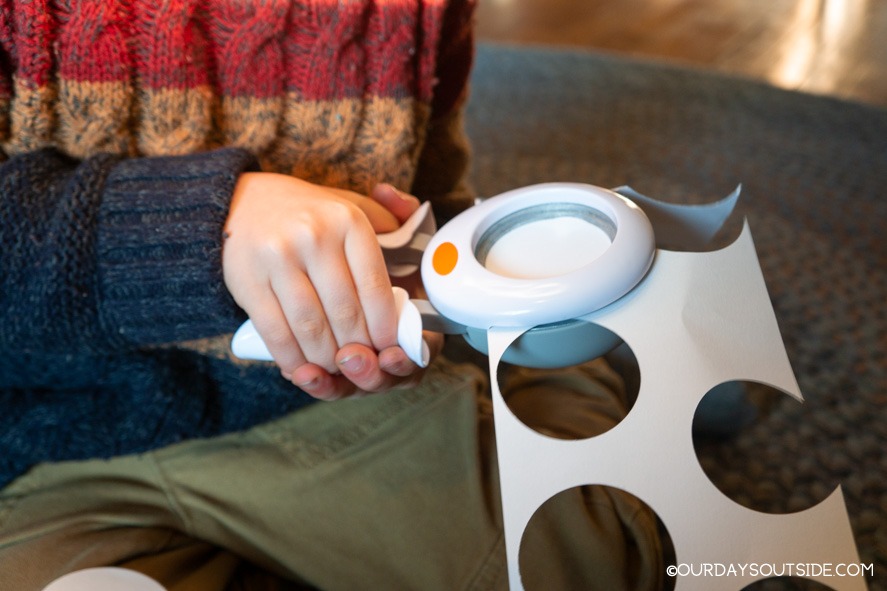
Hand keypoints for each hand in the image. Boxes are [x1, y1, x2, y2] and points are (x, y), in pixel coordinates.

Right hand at [222, 174, 440, 399]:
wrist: (239, 203)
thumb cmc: (307, 214)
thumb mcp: (351, 205)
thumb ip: (390, 222)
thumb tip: (421, 245)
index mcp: (347, 221)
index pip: (375, 287)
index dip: (385, 326)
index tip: (389, 346)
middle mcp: (314, 236)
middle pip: (345, 313)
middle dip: (358, 347)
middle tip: (363, 362)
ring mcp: (278, 258)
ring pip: (312, 327)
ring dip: (326, 358)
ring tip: (335, 368)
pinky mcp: (247, 280)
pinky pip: (276, 331)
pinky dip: (292, 358)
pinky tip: (302, 369)